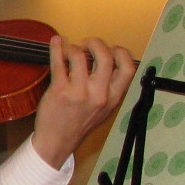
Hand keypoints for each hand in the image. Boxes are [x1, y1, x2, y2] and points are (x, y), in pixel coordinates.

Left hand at [31, 36, 135, 168]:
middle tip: (86, 44)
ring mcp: (78, 92)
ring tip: (69, 51)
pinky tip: (56, 42)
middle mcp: (99, 95)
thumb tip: (109, 59)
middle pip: (105, 56)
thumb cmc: (79, 124)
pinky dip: (56, 48)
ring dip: (73, 47)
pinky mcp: (59, 91)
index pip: (128, 69)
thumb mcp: (104, 110)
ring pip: (79, 56)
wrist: (57, 142)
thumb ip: (109, 88)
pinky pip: (58, 62)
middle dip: (95, 42)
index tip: (111, 49)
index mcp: (113, 98)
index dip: (121, 52)